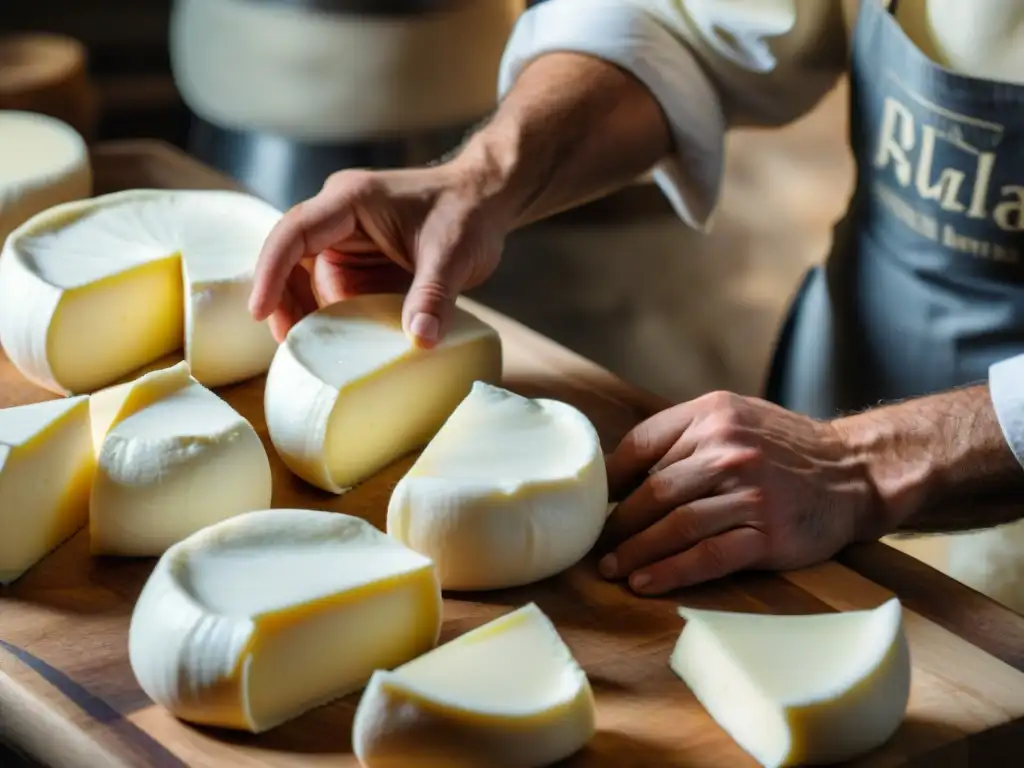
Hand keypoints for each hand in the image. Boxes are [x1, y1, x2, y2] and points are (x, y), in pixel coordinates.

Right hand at [248, 159, 513, 345]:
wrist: (485, 202)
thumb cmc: (467, 213)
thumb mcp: (453, 255)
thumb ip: (433, 296)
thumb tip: (420, 340)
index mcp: (350, 201)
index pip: (294, 233)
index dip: (271, 271)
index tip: (260, 311)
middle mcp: (337, 218)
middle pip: (288, 259)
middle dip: (282, 301)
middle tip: (290, 346)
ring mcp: (344, 242)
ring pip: (304, 280)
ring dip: (303, 313)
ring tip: (309, 352)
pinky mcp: (356, 265)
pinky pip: (330, 293)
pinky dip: (329, 319)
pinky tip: (336, 347)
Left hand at [598, 391, 884, 594]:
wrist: (854, 472)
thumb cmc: (783, 449)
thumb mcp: (735, 418)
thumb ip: (684, 434)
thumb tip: (621, 474)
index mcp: (712, 415)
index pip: (642, 444)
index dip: (610, 479)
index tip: (593, 505)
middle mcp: (728, 449)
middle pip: (653, 491)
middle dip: (618, 524)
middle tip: (597, 545)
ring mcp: (750, 493)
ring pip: (674, 526)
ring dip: (636, 552)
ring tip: (612, 569)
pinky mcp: (767, 534)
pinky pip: (706, 556)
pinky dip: (670, 572)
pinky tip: (645, 583)